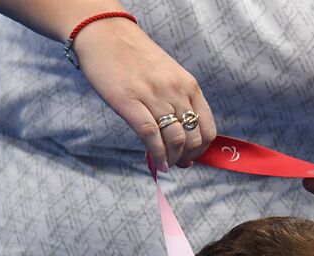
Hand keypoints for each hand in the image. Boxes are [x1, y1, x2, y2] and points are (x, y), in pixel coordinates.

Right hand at [71, 17, 216, 169]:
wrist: (106, 33)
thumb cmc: (135, 57)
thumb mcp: (167, 74)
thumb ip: (177, 100)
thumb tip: (181, 133)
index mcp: (188, 84)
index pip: (207, 126)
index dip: (202, 149)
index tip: (192, 156)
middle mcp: (175, 91)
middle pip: (193, 137)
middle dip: (187, 157)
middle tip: (178, 163)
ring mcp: (154, 96)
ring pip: (175, 139)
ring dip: (173, 159)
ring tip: (166, 164)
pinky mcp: (130, 102)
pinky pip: (151, 136)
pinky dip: (157, 155)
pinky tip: (157, 163)